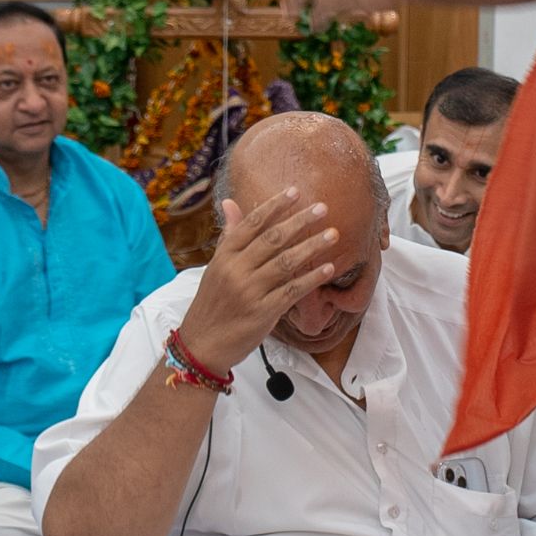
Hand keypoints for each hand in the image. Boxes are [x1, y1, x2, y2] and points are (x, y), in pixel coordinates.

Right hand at [178, 187, 337, 373]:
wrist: (202, 344)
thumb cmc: (213, 302)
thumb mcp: (216, 266)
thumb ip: (229, 235)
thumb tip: (231, 202)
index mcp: (224, 255)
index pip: (252, 223)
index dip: (274, 206)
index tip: (295, 192)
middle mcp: (236, 270)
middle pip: (273, 239)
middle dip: (299, 221)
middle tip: (322, 208)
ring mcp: (249, 291)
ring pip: (286, 262)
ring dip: (312, 247)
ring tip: (333, 234)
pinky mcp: (263, 312)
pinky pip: (292, 291)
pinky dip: (312, 278)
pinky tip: (329, 269)